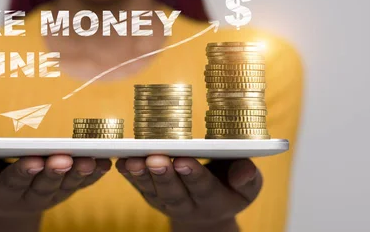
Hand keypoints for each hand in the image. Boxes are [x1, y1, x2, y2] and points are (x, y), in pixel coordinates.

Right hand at [0, 156, 111, 219]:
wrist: (7, 199)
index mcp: (3, 191)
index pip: (13, 182)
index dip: (23, 172)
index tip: (32, 160)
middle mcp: (31, 194)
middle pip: (44, 183)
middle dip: (53, 171)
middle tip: (62, 159)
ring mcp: (52, 192)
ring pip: (67, 184)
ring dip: (79, 172)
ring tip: (88, 159)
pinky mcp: (68, 188)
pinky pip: (84, 182)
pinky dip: (95, 173)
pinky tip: (106, 162)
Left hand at [116, 156, 260, 230]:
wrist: (210, 209)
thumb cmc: (231, 185)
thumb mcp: (248, 185)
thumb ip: (248, 177)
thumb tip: (244, 170)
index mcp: (216, 201)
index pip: (204, 188)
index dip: (193, 175)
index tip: (184, 161)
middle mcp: (188, 205)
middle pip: (174, 192)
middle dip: (164, 175)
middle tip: (156, 159)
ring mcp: (166, 202)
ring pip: (153, 191)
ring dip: (142, 175)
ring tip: (134, 161)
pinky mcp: (151, 195)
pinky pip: (138, 186)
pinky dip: (129, 175)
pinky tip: (121, 162)